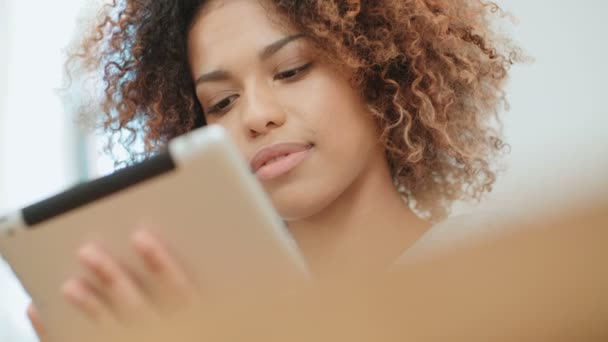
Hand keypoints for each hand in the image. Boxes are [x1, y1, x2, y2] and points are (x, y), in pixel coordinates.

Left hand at [26, 228, 197, 340]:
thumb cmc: (186, 323)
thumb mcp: (205, 308)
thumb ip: (189, 280)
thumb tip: (171, 240)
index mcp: (193, 318)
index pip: (180, 290)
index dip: (160, 263)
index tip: (139, 237)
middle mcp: (165, 333)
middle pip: (137, 308)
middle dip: (111, 278)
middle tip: (87, 252)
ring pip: (112, 331)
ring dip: (88, 306)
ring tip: (68, 284)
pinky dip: (54, 331)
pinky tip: (39, 311)